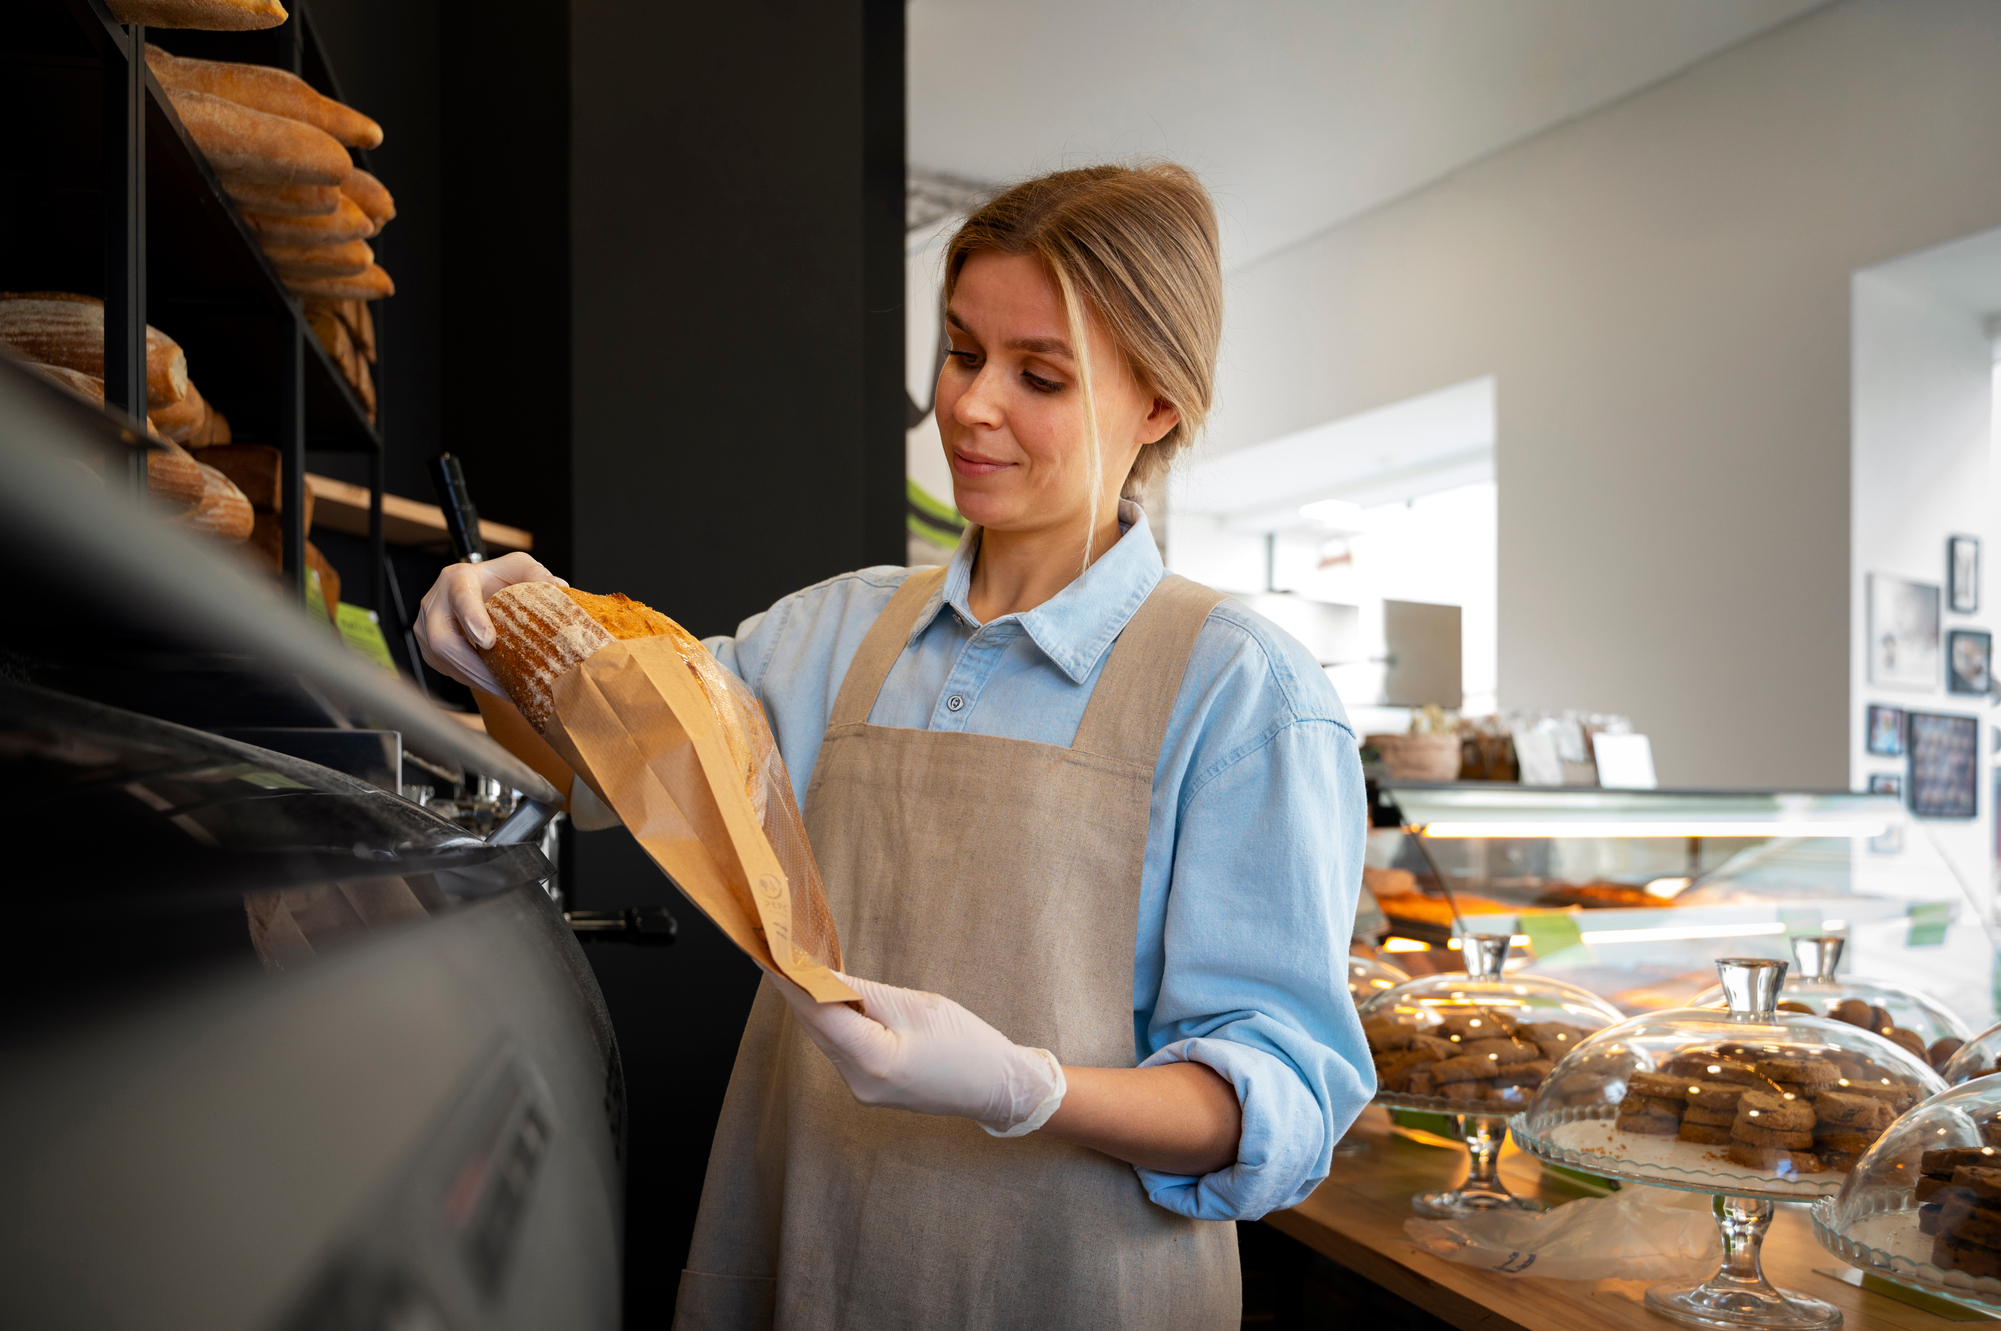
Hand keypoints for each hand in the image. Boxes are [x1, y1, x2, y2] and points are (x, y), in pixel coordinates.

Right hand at [415, 551, 567, 694]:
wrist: (476, 588)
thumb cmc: (496, 578)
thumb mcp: (518, 567)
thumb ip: (536, 575)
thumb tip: (559, 588)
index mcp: (456, 579)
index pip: (460, 598)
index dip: (472, 620)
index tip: (489, 642)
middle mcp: (435, 603)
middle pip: (443, 641)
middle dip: (475, 667)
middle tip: (505, 684)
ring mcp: (426, 628)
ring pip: (445, 661)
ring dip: (477, 680)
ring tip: (509, 692)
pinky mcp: (430, 650)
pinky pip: (448, 670)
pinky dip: (474, 681)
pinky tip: (498, 688)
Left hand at [771, 970, 1065, 1136]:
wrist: (998, 1087)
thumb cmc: (968, 1044)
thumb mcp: (917, 1005)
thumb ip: (865, 994)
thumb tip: (823, 976)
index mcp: (872, 1061)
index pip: (817, 1014)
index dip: (790, 981)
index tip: (769, 954)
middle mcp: (858, 1083)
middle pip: (816, 1028)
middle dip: (798, 989)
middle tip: (779, 951)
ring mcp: (862, 1090)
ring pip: (826, 1039)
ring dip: (814, 1005)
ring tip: (799, 969)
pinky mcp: (869, 1088)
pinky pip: (841, 1049)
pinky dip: (834, 1022)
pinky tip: (831, 998)